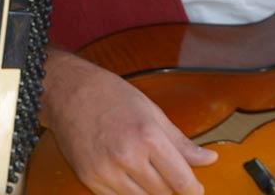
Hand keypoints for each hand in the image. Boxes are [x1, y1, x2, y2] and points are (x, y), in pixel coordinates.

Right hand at [42, 51, 213, 194]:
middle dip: (169, 185)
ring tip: (142, 170)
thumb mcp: (152, 113)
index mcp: (148, 137)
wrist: (66, 90)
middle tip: (164, 170)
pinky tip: (125, 176)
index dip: (193, 189)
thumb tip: (208, 159)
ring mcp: (105, 170)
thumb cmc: (109, 95)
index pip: (182, 181)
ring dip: (148, 191)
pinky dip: (126, 193)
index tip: (195, 190)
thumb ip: (181, 142)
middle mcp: (127, 157)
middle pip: (163, 193)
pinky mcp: (88, 178)